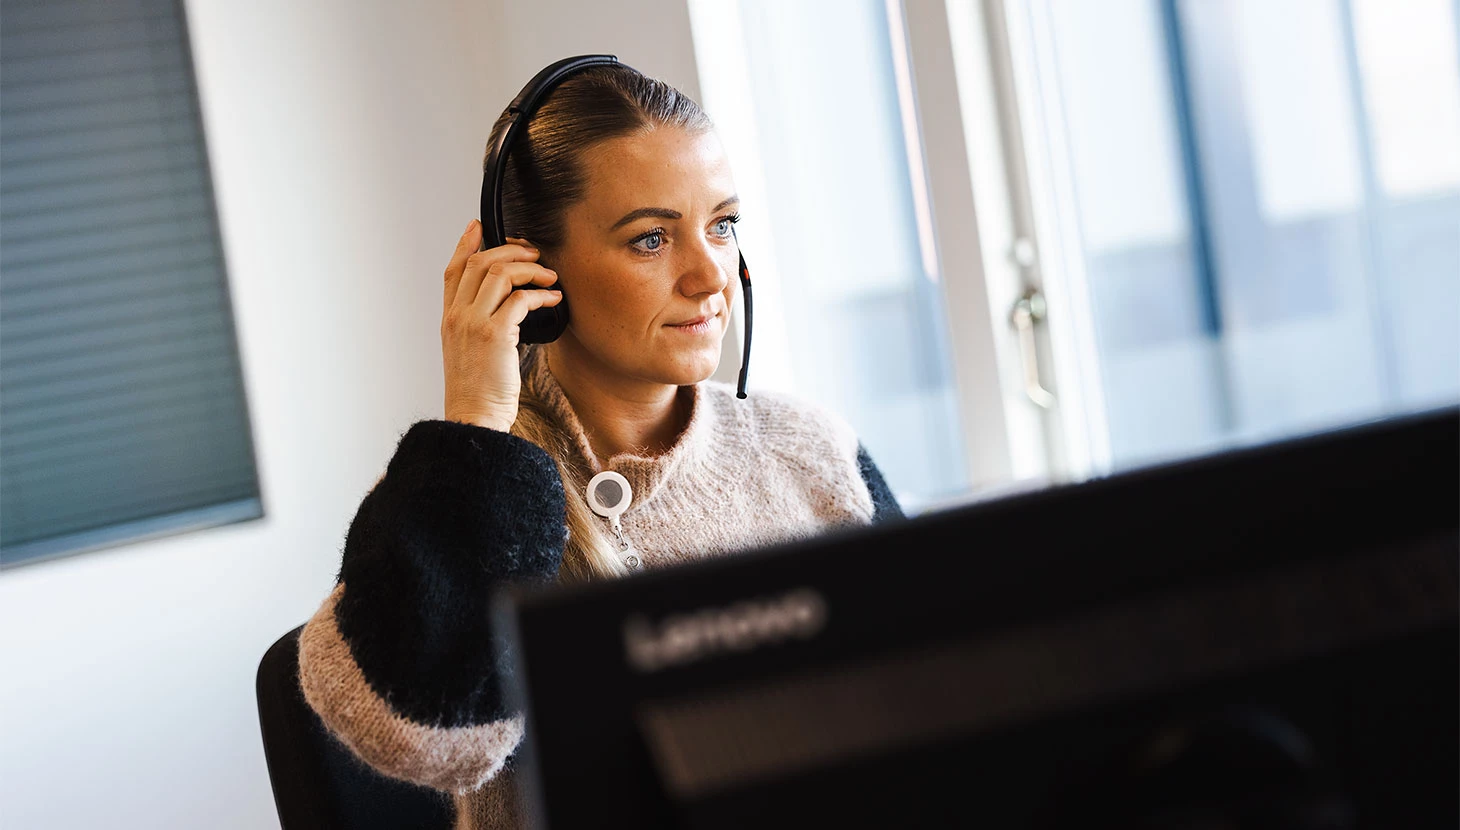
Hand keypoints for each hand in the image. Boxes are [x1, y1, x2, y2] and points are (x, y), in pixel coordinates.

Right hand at [441, 219, 561, 431]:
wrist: (473, 418)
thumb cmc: (477, 393)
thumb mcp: (469, 353)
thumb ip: (479, 326)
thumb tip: (509, 308)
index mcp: (449, 319)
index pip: (453, 270)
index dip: (464, 244)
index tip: (477, 226)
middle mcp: (457, 316)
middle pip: (478, 264)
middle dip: (509, 251)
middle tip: (533, 253)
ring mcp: (473, 324)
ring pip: (498, 274)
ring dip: (529, 269)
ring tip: (549, 276)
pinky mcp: (495, 335)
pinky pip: (519, 299)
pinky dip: (540, 294)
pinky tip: (553, 298)